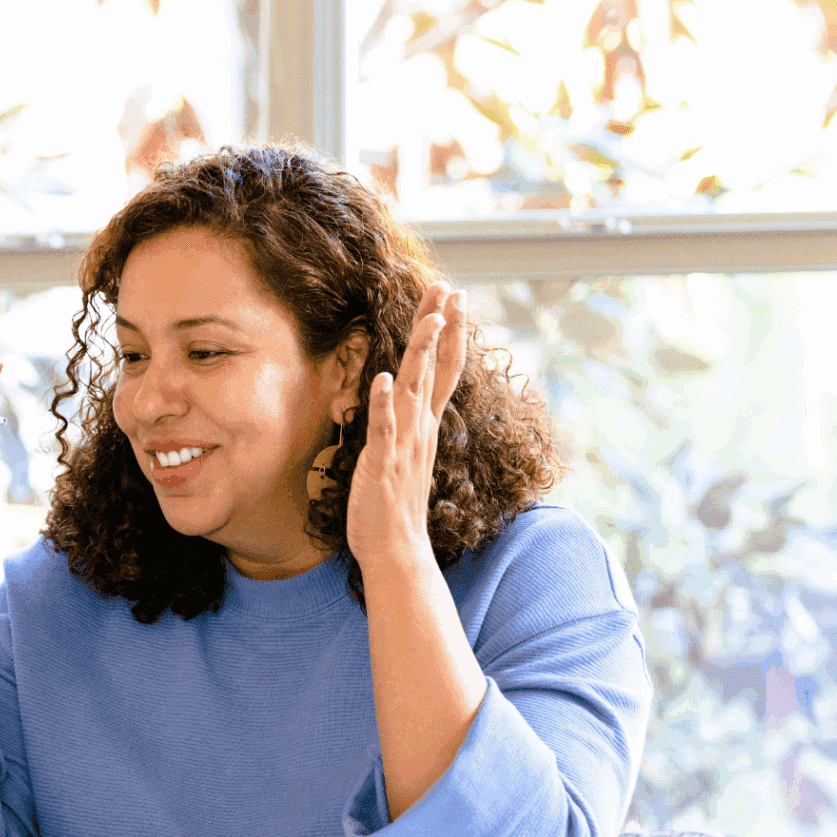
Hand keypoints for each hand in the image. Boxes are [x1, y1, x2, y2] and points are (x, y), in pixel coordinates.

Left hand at [344, 281, 466, 570]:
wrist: (396, 548)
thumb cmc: (395, 500)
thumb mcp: (404, 449)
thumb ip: (408, 419)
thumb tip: (405, 389)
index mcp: (424, 423)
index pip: (443, 368)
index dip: (449, 332)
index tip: (453, 296)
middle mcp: (420, 428)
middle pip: (435, 368)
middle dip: (441, 327)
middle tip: (448, 288)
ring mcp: (404, 445)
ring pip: (414, 391)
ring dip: (421, 355)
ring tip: (429, 320)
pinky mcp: (383, 464)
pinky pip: (384, 429)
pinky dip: (384, 404)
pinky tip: (383, 378)